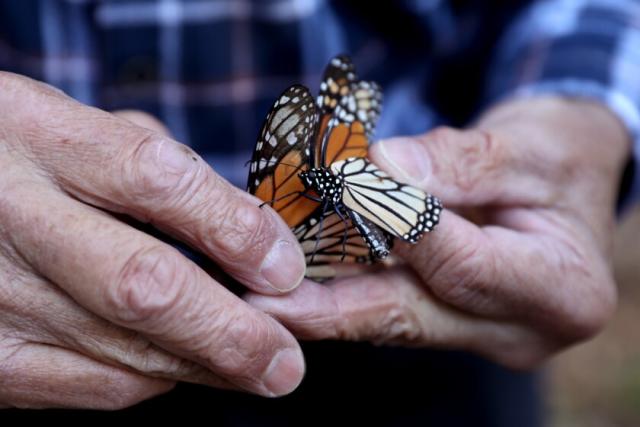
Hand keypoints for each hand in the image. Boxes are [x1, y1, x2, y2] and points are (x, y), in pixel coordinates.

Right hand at [0, 72, 305, 408]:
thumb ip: (156, 164)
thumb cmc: (19, 157)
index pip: (159, 180)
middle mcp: (12, 214)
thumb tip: (248, 231)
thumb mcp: (76, 126)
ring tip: (254, 364)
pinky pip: (96, 385)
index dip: (235, 230)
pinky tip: (180, 361)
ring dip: (208, 365)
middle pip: (145, 286)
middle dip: (233, 332)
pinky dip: (156, 378)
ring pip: (128, 351)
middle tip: (286, 361)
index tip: (285, 268)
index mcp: (43, 135)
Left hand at [246, 96, 629, 368]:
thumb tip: (384, 166)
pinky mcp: (447, 324)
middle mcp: (519, 331)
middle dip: (331, 305)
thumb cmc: (557, 160)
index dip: (401, 226)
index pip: (464, 265)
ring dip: (323, 300)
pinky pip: (385, 306)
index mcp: (563, 292)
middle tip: (262, 299)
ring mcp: (478, 335)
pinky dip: (340, 289)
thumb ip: (459, 162)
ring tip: (260, 287)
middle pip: (412, 315)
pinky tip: (291, 278)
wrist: (562, 185)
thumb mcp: (528, 147)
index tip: (343, 185)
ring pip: (388, 316)